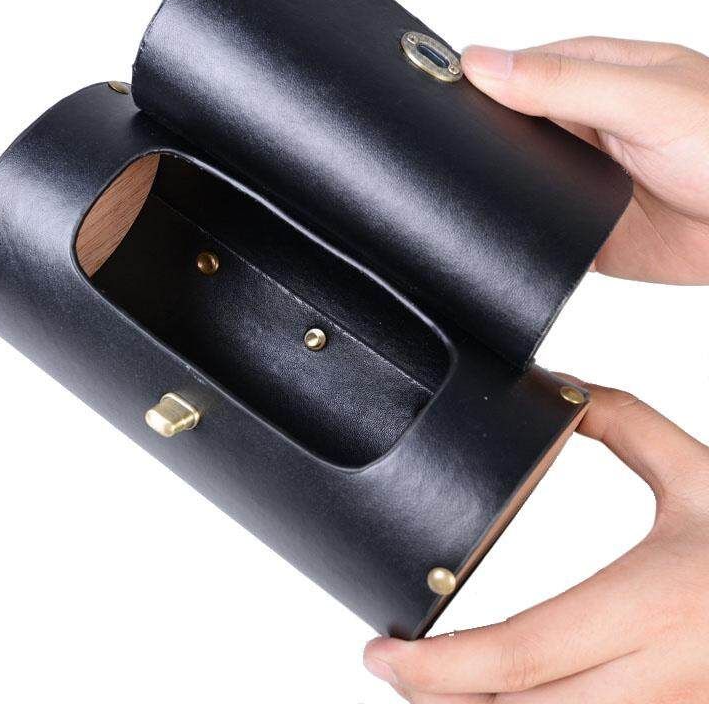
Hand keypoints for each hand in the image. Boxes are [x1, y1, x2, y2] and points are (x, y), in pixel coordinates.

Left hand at [364, 382, 708, 701]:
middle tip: (392, 668)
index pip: (523, 651)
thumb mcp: (699, 469)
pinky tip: (507, 701)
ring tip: (436, 686)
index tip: (379, 652)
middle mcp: (667, 677)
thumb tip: (556, 384)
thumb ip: (622, 421)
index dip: (439, 666)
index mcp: (657, 600)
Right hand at [461, 38, 708, 283]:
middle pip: (499, 129)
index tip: (429, 96)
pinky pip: (529, 228)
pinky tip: (494, 231)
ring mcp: (574, 179)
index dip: (468, 83)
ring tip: (461, 194)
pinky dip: (509, 232)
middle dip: (471, 141)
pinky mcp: (577, 229)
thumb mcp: (643, 100)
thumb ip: (564, 82)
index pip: (508, 72)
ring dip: (487, 188)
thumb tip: (483, 64)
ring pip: (508, 181)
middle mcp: (576, 127)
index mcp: (588, 76)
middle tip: (439, 154)